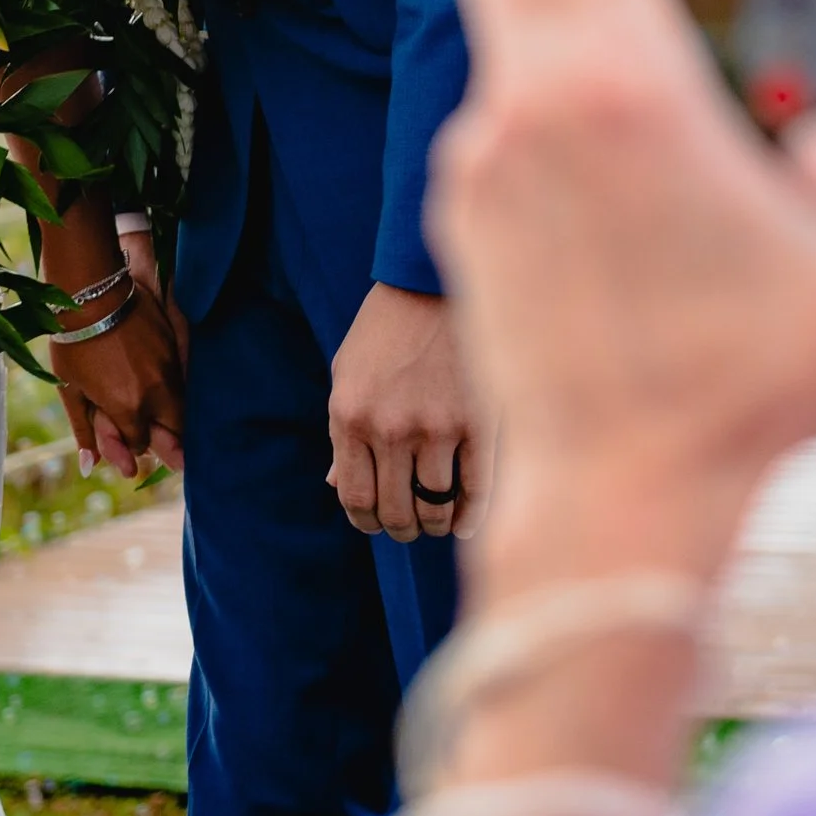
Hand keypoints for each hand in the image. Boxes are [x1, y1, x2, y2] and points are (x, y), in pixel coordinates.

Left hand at [54, 284, 186, 478]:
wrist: (90, 291)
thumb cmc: (73, 341)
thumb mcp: (71, 389)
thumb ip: (85, 429)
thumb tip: (91, 468)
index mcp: (128, 407)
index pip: (140, 442)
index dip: (131, 442)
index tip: (124, 434)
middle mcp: (155, 392)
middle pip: (176, 430)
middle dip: (169, 437)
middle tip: (163, 439)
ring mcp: (169, 367)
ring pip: (184, 404)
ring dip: (174, 412)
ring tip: (161, 410)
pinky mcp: (176, 343)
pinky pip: (185, 376)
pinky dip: (177, 385)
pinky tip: (164, 381)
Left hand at [328, 283, 484, 543]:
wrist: (431, 288)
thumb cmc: (383, 332)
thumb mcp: (346, 376)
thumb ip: (342, 434)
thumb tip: (337, 487)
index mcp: (349, 418)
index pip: (355, 498)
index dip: (366, 522)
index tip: (376, 524)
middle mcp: (389, 430)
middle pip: (396, 512)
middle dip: (401, 528)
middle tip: (410, 526)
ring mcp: (436, 428)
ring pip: (435, 508)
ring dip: (435, 524)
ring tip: (437, 521)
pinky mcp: (477, 424)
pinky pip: (476, 490)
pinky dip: (470, 516)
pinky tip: (464, 523)